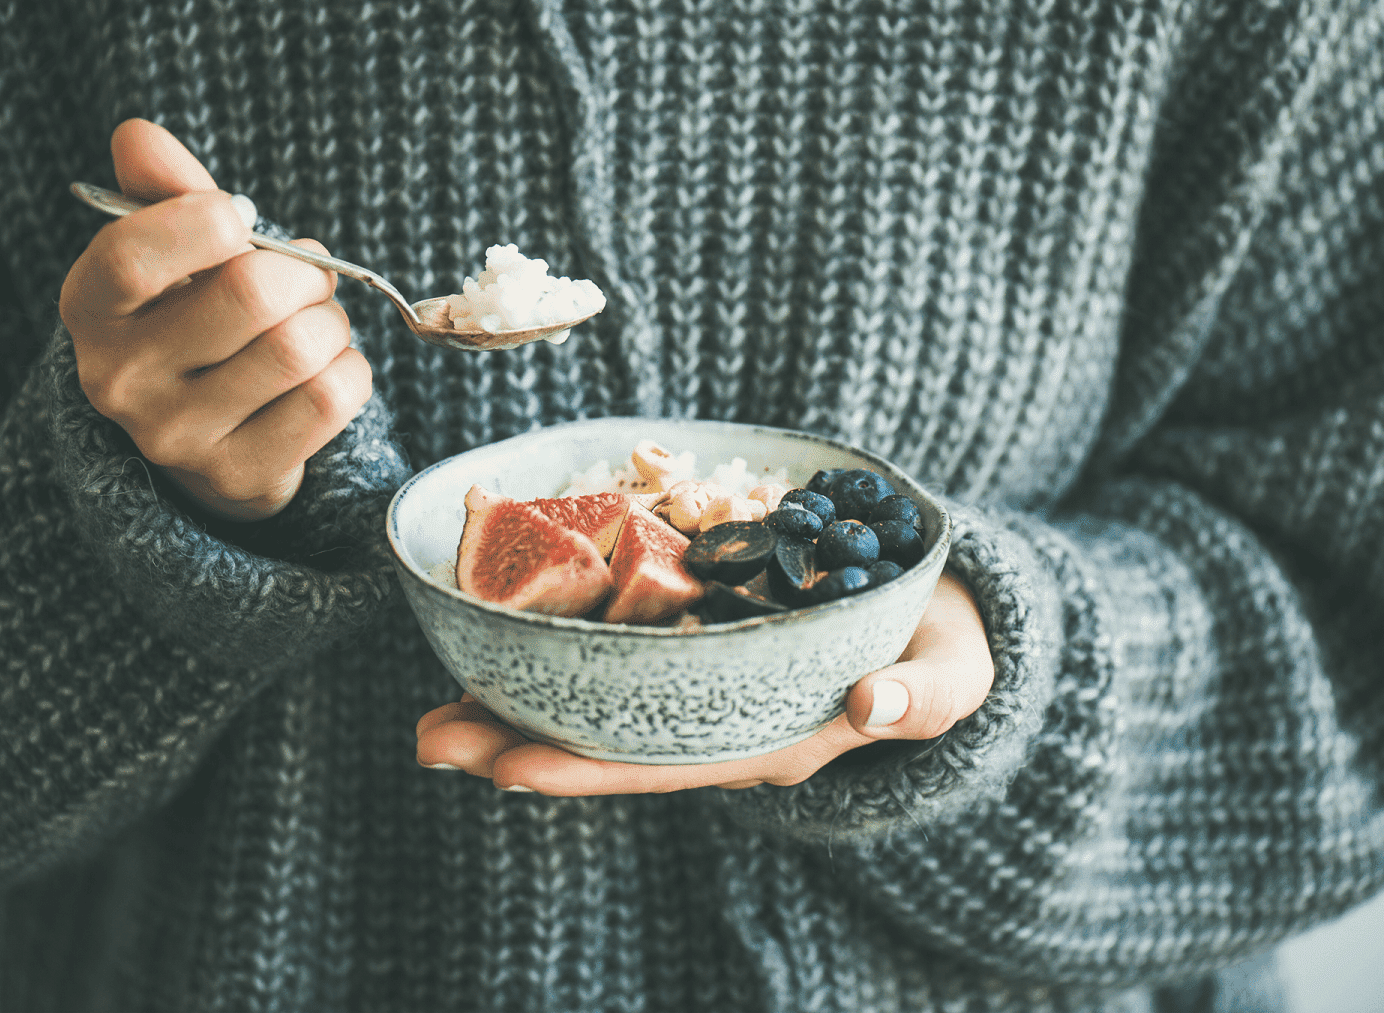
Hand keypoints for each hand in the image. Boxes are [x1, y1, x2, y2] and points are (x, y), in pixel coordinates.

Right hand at [59, 118, 372, 520]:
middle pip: (250, 295)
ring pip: (300, 348)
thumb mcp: (175, 254)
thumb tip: (138, 135)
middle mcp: (120, 380)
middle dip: (304, 274)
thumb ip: (165, 191)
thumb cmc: (197, 319)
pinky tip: (327, 370)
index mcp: (91, 310)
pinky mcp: (241, 474)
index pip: (135, 255)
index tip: (239, 218)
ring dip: (332, 324)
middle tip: (308, 279)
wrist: (212, 437)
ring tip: (316, 326)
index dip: (206, 222)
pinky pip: (332, 397)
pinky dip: (351, 370)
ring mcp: (179, 437)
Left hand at [415, 571, 993, 794]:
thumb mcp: (954, 673)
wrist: (938, 614)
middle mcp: (723, 722)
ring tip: (434, 706)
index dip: (586, 768)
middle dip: (518, 744)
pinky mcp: (699, 642)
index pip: (664, 764)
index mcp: (771, 739)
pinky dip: (556, 650)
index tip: (506, 769)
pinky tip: (501, 637)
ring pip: (598, 704)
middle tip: (429, 736)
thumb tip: (876, 707)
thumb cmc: (946, 649)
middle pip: (607, 742)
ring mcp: (705, 685)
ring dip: (516, 704)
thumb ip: (926, 695)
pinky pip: (618, 655)